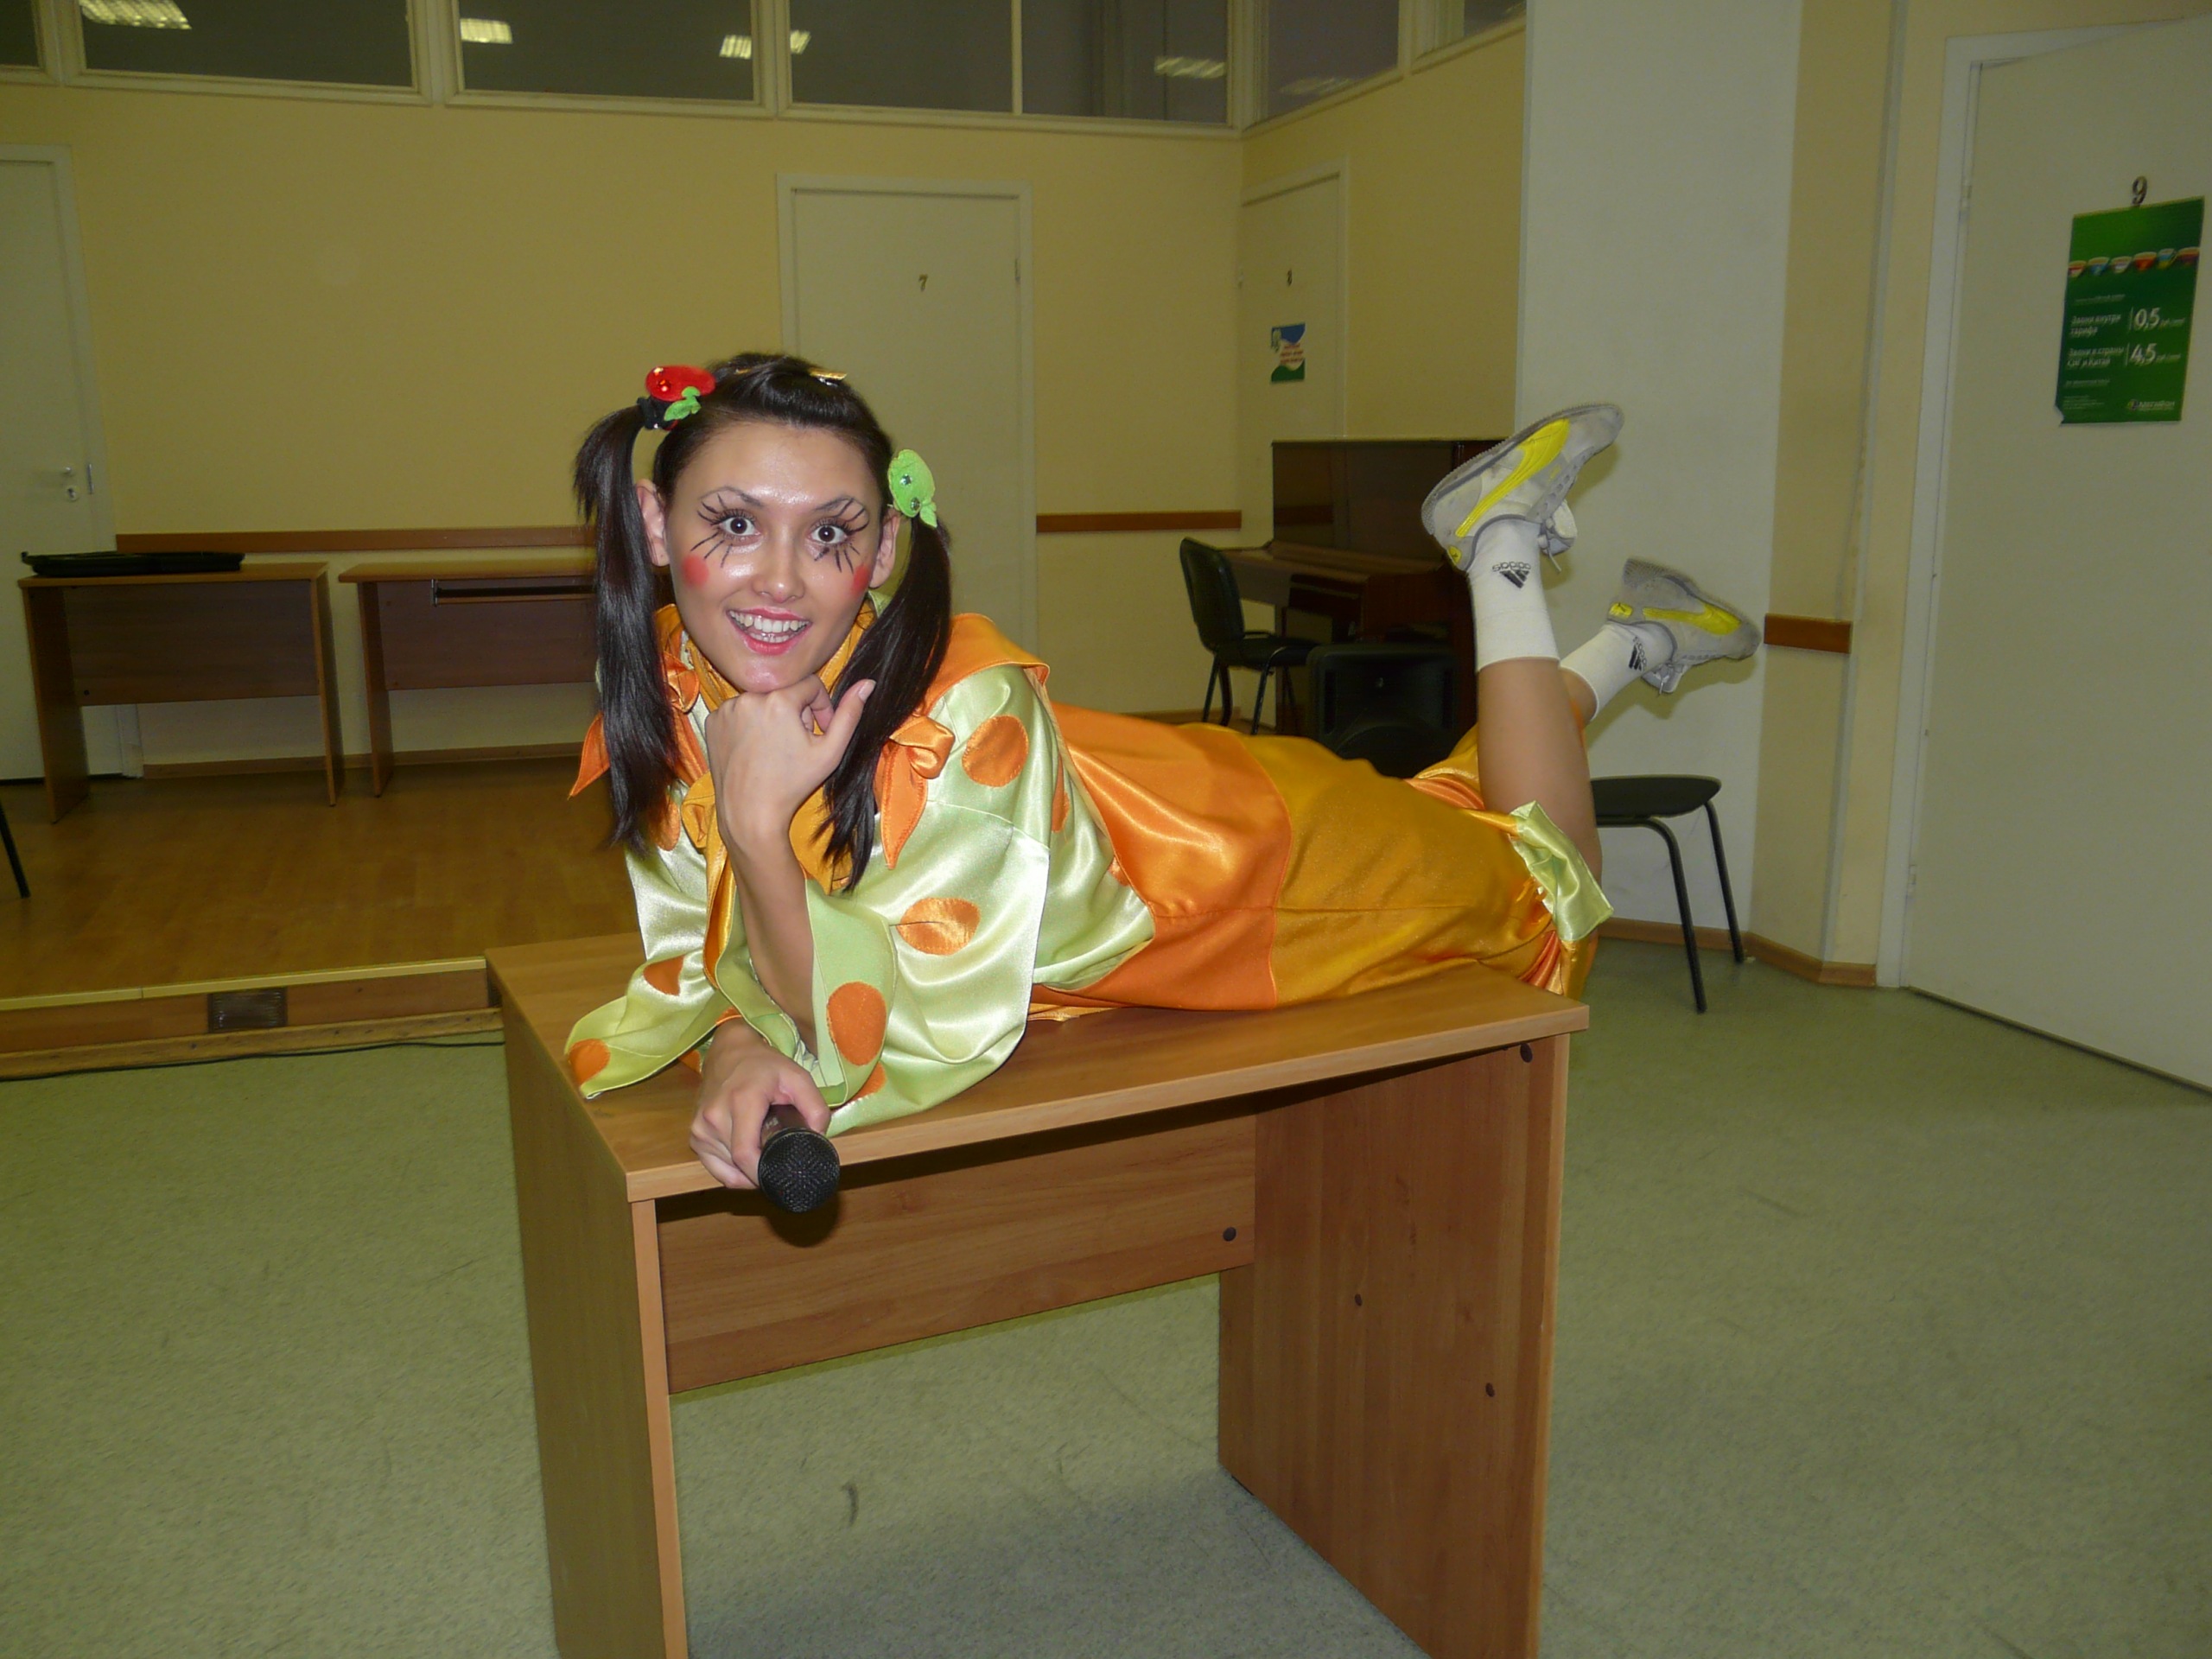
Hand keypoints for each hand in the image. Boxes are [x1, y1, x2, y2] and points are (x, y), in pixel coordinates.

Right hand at [688, 1023, 833, 1190]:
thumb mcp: (798, 1077)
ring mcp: (700, 1128)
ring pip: (727, 1170)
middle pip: (738, 1165)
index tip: (782, 1176)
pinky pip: (715, 1169)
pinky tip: (747, 1162)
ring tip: (763, 1154)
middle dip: (762, 1172)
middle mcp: (714, 1117)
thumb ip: (815, 1108)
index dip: (764, 1173)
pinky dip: (733, 1172)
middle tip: (780, 1163)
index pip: (745, 1154)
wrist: (729, 1052)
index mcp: (740, 1102)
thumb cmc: (765, 1066)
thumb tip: (818, 1140)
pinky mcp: (695, 1136)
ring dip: (747, 1173)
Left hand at [704, 676, 874, 852]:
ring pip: (762, 700)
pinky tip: (754, 749)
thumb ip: (850, 714)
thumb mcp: (830, 751)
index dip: (821, 707)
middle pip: (785, 692)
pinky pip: (739, 711)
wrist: (750, 813)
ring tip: (774, 749)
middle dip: (796, 713)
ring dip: (772, 717)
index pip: (811, 684)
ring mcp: (727, 709)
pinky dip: (749, 724)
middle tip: (796, 745)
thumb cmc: (793, 784)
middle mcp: (749, 697)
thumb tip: (868, 683)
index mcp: (779, 699)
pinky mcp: (713, 721)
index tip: (820, 731)